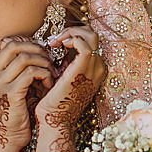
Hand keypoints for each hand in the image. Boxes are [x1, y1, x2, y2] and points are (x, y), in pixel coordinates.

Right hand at [0, 35, 56, 151]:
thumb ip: (18, 72)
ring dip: (43, 63)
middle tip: (49, 60)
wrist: (11, 140)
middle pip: (13, 45)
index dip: (26, 43)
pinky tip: (48, 83)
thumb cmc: (18, 114)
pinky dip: (43, 74)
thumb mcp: (14, 89)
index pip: (5, 43)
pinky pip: (30, 72)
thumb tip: (36, 51)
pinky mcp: (10, 94)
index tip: (40, 53)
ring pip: (24, 57)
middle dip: (36, 48)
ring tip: (51, 73)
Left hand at [34, 26, 105, 148]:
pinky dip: (70, 39)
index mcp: (94, 69)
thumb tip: (53, 44)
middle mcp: (98, 68)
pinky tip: (56, 46)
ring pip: (90, 35)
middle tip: (54, 40)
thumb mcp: (61, 76)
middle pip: (93, 34)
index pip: (90, 40)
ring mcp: (93, 68)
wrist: (54, 121)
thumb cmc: (52, 101)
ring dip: (70, 33)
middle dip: (72, 30)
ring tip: (54, 43)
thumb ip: (64, 61)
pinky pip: (84, 43)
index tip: (55, 42)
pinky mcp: (84, 70)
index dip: (73, 35)